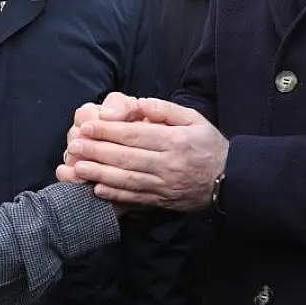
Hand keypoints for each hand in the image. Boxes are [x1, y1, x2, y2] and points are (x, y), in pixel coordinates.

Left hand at [65, 97, 227, 211]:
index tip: (88, 125)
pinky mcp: (163, 201)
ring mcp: (165, 185)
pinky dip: (115, 195)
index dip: (109, 130)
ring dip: (100, 173)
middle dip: (98, 150)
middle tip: (75, 144)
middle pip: (127, 157)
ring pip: (127, 179)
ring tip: (77, 167)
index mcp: (176, 141)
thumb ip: (167, 110)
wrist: (229, 181)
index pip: (136, 135)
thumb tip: (141, 103)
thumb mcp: (194, 119)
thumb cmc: (209, 145)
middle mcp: (169, 164)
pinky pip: (136, 198)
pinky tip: (97, 188)